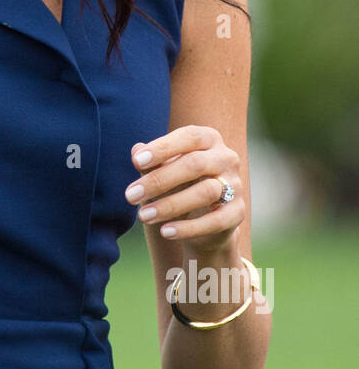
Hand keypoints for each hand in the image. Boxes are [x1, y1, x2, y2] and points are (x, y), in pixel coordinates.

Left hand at [124, 125, 244, 254]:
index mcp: (208, 139)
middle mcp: (226, 158)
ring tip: (143, 216)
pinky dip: (189, 228)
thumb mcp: (161, 169)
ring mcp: (235, 185)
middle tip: (130, 196)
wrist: (203, 217)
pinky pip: (215, 221)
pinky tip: (165, 232)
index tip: (137, 162)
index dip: (163, 148)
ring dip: (170, 205)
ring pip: (206, 192)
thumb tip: (136, 152)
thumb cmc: (177, 183)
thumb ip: (150, 161)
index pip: (188, 137)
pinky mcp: (237, 213)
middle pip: (195, 164)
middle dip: (159, 180)